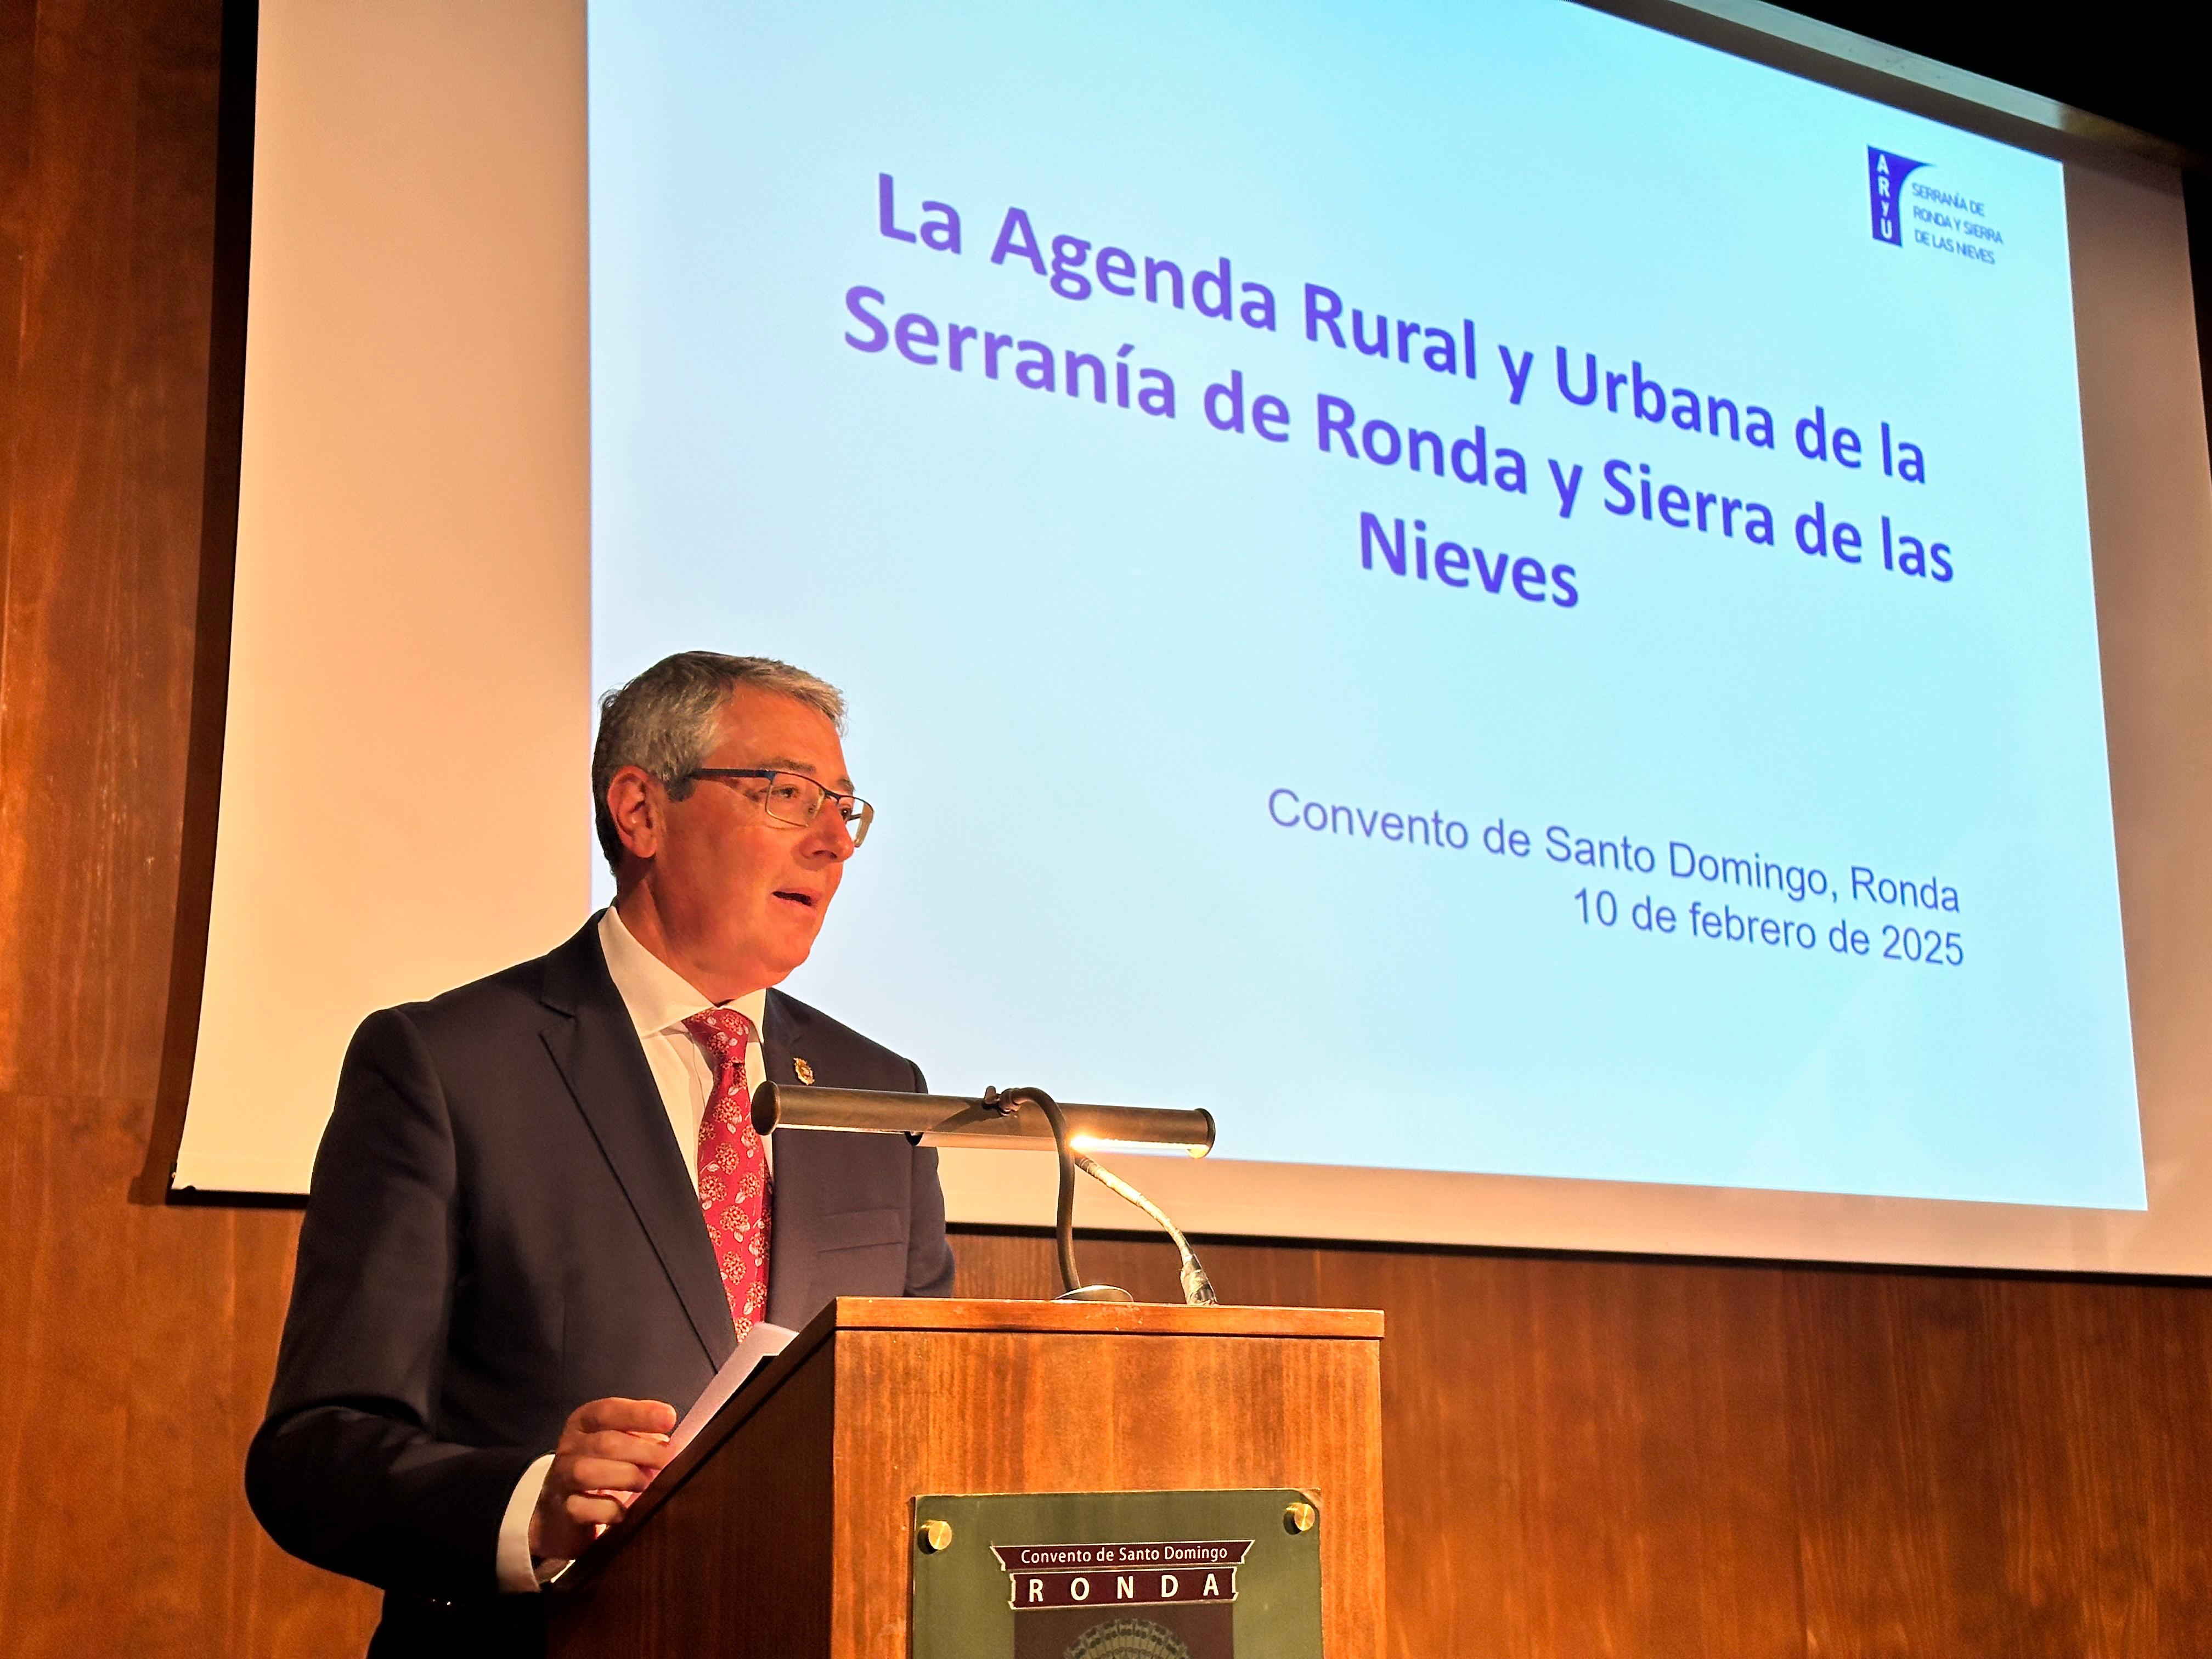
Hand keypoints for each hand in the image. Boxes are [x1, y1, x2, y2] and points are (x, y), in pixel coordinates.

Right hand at [528, 1396, 677, 1564]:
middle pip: (606, 1443)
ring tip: (646, 1483)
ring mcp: (563, 1478)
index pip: (608, 1411)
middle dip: (644, 1451)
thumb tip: (673, 1444)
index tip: (669, 1418)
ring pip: (590, 1472)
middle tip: (668, 1461)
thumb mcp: (617, 1443)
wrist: (559, 1508)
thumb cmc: (601, 1467)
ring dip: (627, 1477)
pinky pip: (585, 1508)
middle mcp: (570, 1446)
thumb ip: (642, 1437)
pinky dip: (610, 1510)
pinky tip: (624, 1511)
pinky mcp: (564, 1509)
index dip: (640, 1413)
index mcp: (585, 1422)